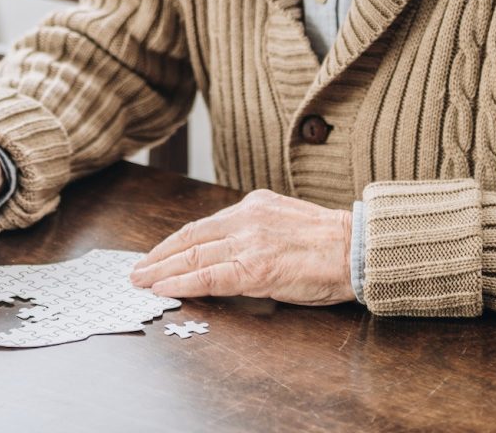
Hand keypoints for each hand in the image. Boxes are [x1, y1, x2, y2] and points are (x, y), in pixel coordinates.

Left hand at [130, 188, 354, 305]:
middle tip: (137, 269)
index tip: (155, 254)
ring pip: (194, 256)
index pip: (202, 225)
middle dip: (159, 255)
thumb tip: (227, 254)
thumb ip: (255, 232)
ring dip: (162, 269)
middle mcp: (246, 218)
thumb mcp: (284, 223)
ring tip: (142, 280)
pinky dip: (183, 283)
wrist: (358, 249)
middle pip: (191, 238)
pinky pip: (210, 276)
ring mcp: (249, 241)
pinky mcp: (256, 267)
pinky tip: (165, 288)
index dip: (174, 242)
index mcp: (253, 206)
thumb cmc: (329, 243)